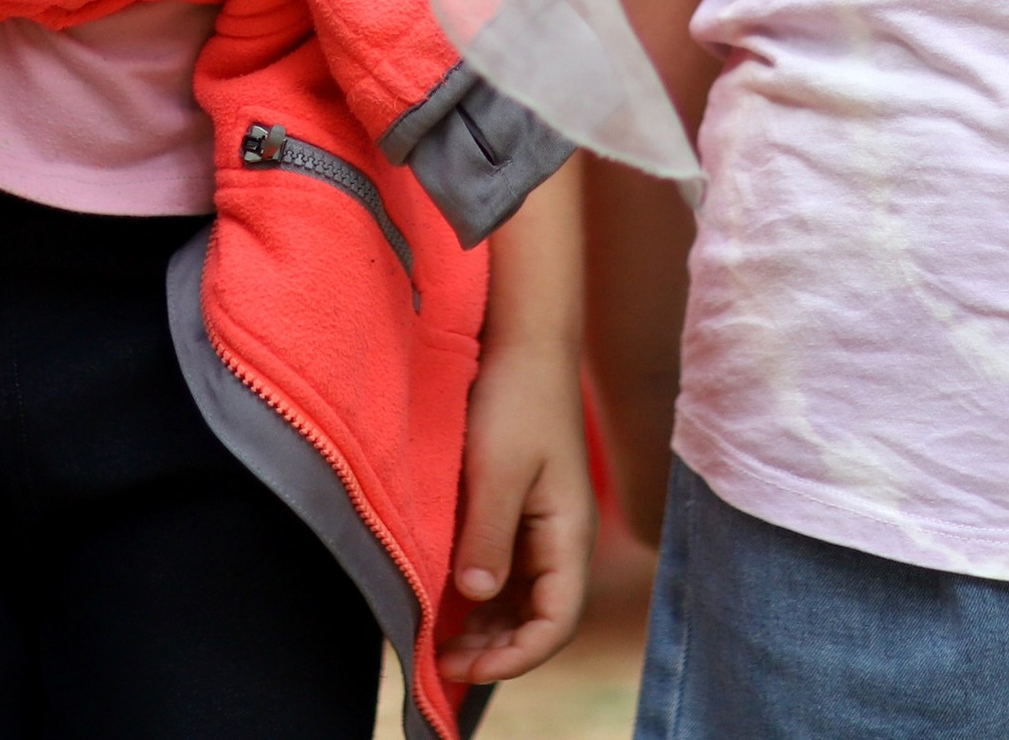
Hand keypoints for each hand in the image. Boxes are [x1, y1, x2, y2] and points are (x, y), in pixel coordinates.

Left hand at [436, 333, 592, 687]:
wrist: (525, 340)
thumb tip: (475, 596)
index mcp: (569, 535)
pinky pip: (506, 570)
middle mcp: (561, 539)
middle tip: (441, 662)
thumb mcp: (499, 468)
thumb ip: (490, 534)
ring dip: (486, 628)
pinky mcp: (521, 510)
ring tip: (439, 642)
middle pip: (538, 620)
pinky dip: (480, 596)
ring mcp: (542, 526)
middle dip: (495, 651)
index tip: (465, 667)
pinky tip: (447, 601)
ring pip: (520, 600)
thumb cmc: (517, 397)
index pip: (556, 622)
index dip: (516, 656)